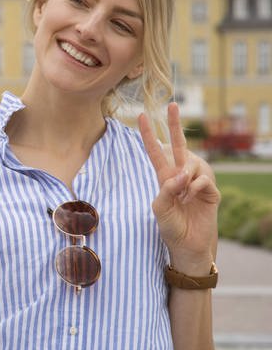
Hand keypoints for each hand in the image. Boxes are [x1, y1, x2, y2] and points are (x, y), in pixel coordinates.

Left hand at [138, 102, 219, 271]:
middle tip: (172, 104)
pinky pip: (202, 178)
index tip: (140, 116)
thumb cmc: (171, 227)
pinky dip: (196, 187)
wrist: (188, 245)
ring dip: (185, 177)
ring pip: (191, 162)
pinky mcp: (210, 190)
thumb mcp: (160, 209)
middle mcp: (179, 175)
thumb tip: (180, 174)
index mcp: (163, 177)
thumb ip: (166, 190)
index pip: (155, 151)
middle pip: (178, 145)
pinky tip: (193, 197)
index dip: (147, 134)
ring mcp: (196, 181)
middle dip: (174, 124)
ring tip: (184, 194)